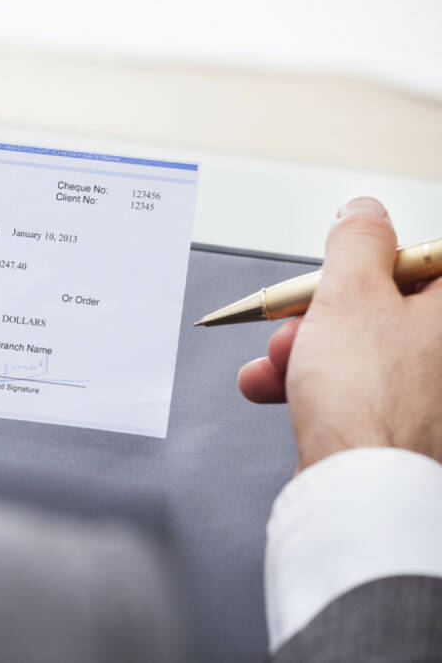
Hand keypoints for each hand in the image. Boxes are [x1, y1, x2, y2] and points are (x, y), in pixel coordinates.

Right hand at [238, 197, 441, 468]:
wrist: (357, 489)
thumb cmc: (367, 399)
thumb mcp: (349, 292)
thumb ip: (357, 240)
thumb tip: (363, 211)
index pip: (419, 261)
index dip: (367, 264)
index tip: (336, 273)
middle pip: (383, 306)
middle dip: (319, 315)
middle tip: (297, 325)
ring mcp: (431, 393)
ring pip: (361, 348)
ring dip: (303, 351)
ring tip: (274, 367)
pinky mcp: (405, 425)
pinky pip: (356, 387)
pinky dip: (314, 385)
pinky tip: (276, 390)